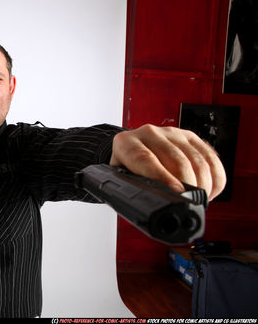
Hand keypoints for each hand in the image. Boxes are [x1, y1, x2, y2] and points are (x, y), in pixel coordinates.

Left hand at [110, 124, 225, 200]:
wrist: (132, 150)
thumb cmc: (127, 168)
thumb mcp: (121, 179)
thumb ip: (130, 188)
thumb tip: (146, 203)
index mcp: (126, 143)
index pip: (145, 159)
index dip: (163, 177)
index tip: (177, 192)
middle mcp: (149, 134)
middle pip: (176, 160)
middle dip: (189, 186)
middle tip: (189, 203)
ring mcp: (171, 133)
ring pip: (197, 160)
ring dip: (203, 185)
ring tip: (198, 199)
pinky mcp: (190, 136)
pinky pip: (210, 158)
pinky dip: (215, 178)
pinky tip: (209, 190)